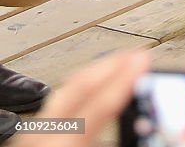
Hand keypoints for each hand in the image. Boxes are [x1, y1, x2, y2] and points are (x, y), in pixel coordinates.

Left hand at [16, 50, 149, 146]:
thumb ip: (116, 140)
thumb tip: (145, 123)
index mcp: (57, 145)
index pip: (96, 105)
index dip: (123, 80)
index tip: (144, 60)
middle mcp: (40, 136)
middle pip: (77, 87)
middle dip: (112, 66)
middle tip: (139, 53)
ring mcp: (32, 135)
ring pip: (66, 90)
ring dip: (98, 73)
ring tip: (123, 63)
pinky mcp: (32, 137)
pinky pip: (59, 101)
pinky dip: (82, 88)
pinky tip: (96, 88)